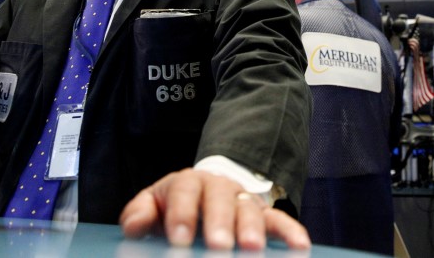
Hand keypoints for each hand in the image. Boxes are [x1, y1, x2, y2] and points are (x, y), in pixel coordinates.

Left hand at [119, 168, 310, 250]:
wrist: (203, 192)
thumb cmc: (173, 205)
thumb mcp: (152, 204)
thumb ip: (140, 213)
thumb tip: (134, 226)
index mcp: (188, 183)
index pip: (184, 193)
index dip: (182, 215)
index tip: (179, 240)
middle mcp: (219, 187)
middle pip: (221, 200)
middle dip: (220, 223)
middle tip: (218, 246)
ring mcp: (242, 200)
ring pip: (249, 210)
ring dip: (251, 229)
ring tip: (252, 249)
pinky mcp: (262, 214)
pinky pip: (278, 220)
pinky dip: (290, 231)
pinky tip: (299, 246)